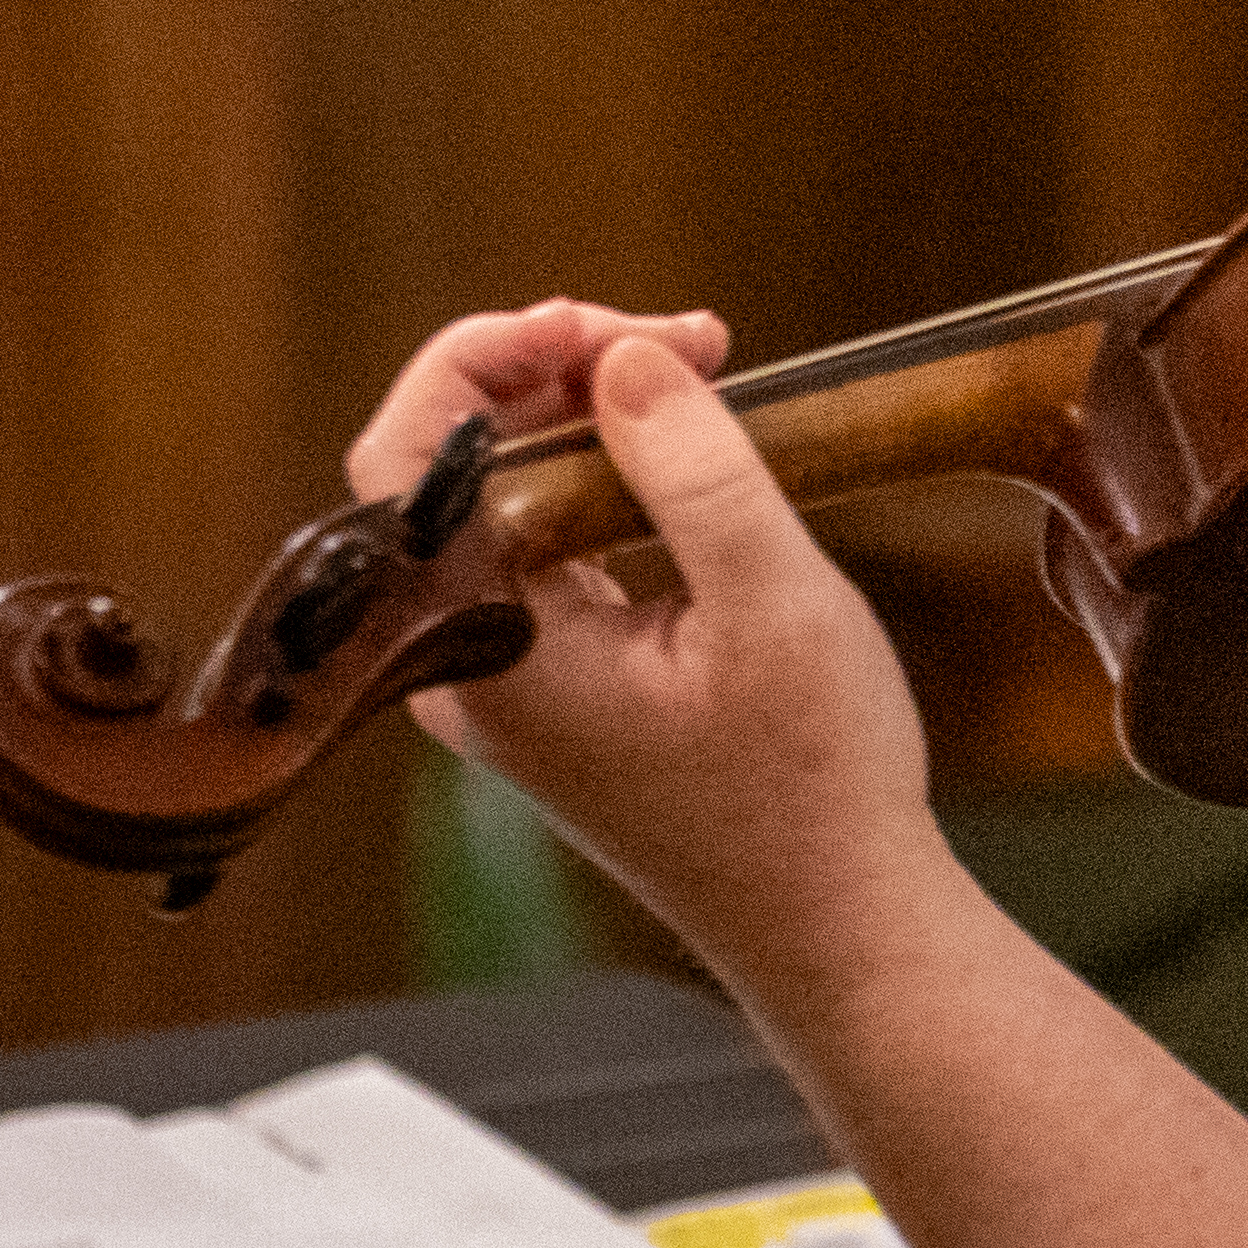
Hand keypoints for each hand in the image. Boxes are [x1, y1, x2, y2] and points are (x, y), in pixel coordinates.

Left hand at [379, 324, 954, 1005]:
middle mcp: (470, 669)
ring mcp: (507, 684)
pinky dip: (606, 478)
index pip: (411, 457)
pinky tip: (690, 455)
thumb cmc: (810, 788)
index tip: (606, 325)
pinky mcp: (556, 691)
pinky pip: (544, 549)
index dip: (486, 357)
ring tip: (701, 372)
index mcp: (490, 649)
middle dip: (559, 369)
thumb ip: (693, 469)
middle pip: (453, 466)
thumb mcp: (773, 602)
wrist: (836, 922)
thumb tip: (624, 359)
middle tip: (688, 340)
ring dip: (591, 418)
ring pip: (504, 503)